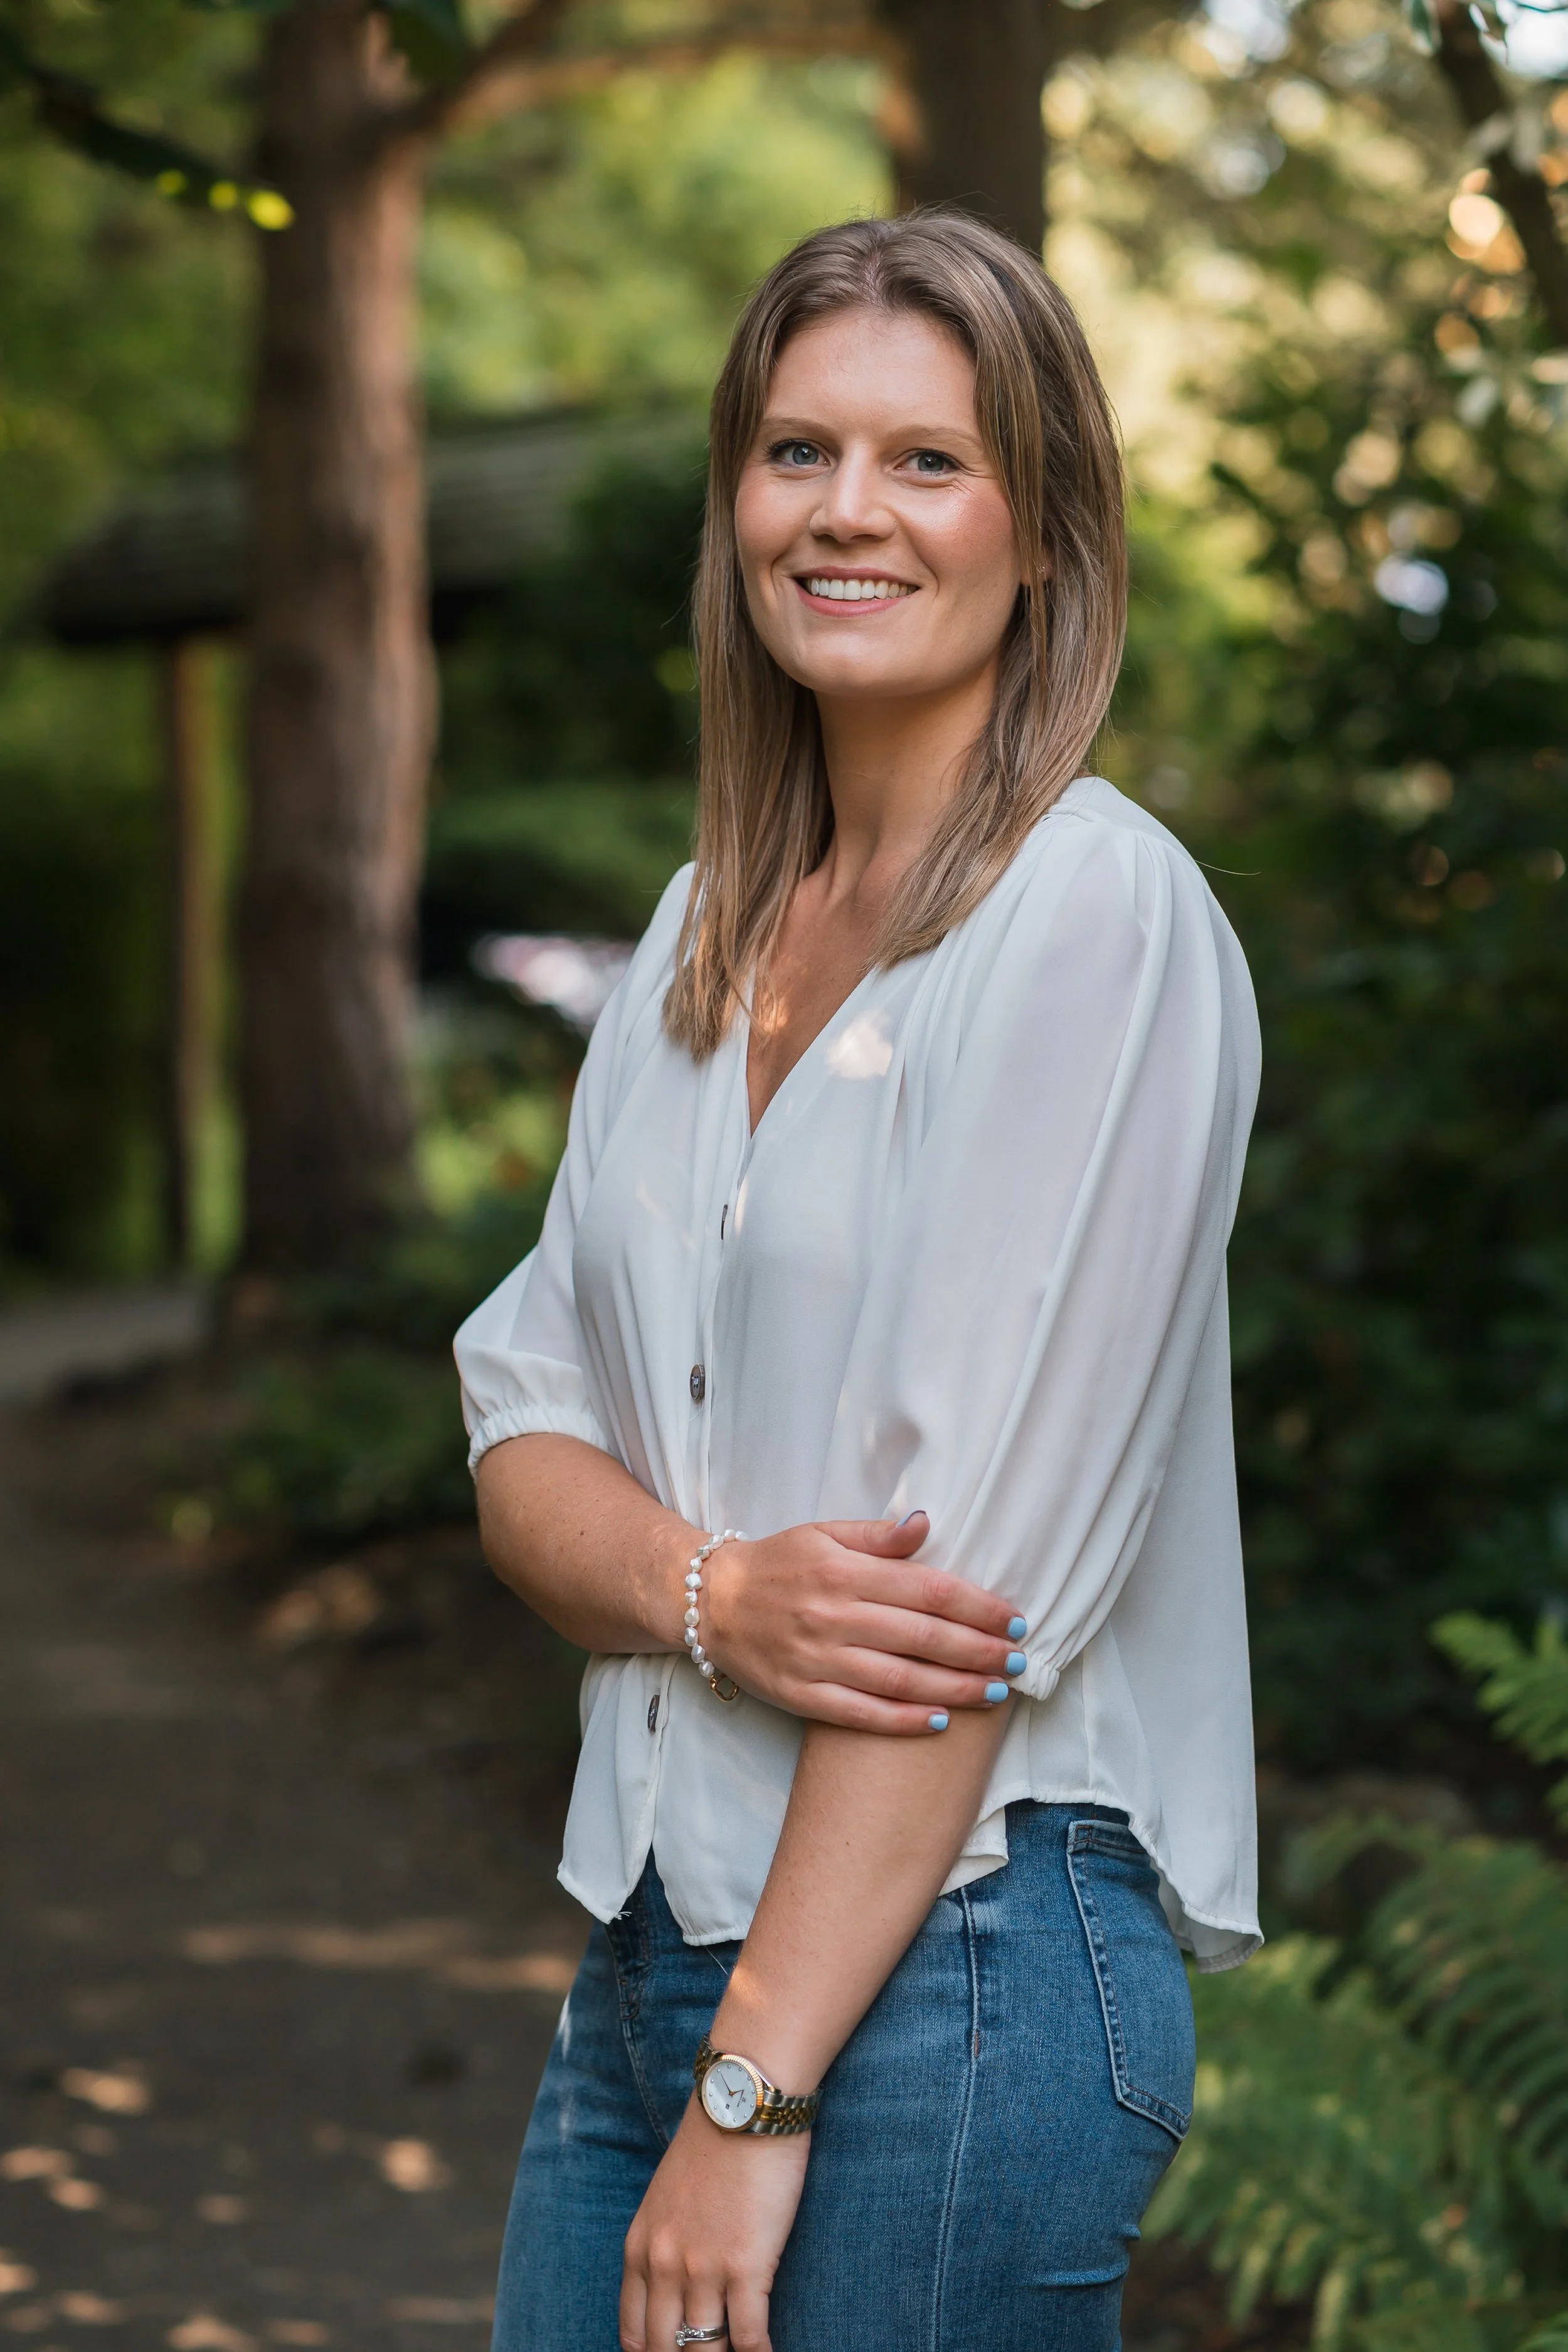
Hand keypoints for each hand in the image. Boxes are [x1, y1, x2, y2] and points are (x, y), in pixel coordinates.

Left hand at [620, 2099, 807, 2351]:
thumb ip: (665, 2242)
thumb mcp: (666, 2197)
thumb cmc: (713, 2143)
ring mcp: (703, 2269)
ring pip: (705, 2351)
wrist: (743, 2102)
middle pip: (666, 2350)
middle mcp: (664, 2265)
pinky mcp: (746, 2266)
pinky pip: (750, 2336)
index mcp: (641, 2248)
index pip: (634, 2333)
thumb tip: (677, 2286)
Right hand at [700, 1511, 1027, 1733]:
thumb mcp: (823, 1533)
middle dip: (980, 1650)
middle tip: (1019, 1661)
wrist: (709, 1601)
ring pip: (899, 1679)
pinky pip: (862, 1713)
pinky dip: (904, 1719)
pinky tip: (941, 1720)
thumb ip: (877, 1535)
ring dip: (955, 1687)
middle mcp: (834, 1616)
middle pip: (923, 1638)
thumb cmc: (777, 1563)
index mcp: (844, 1572)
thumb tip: (927, 1525)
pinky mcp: (801, 1695)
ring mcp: (817, 1660)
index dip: (978, 1606)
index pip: (928, 1590)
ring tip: (996, 1692)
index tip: (1014, 1619)